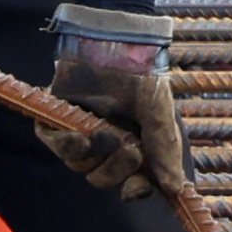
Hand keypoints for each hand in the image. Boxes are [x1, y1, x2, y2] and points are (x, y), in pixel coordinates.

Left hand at [39, 5, 174, 195]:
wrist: (116, 41)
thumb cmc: (143, 74)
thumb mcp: (160, 113)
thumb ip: (164, 151)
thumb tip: (176, 190)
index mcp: (134, 144)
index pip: (131, 182)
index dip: (133, 190)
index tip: (135, 189)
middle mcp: (106, 142)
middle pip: (101, 178)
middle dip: (115, 168)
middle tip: (128, 145)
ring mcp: (81, 131)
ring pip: (77, 165)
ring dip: (91, 153)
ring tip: (103, 130)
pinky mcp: (58, 118)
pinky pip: (54, 144)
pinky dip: (64, 143)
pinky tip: (77, 132)